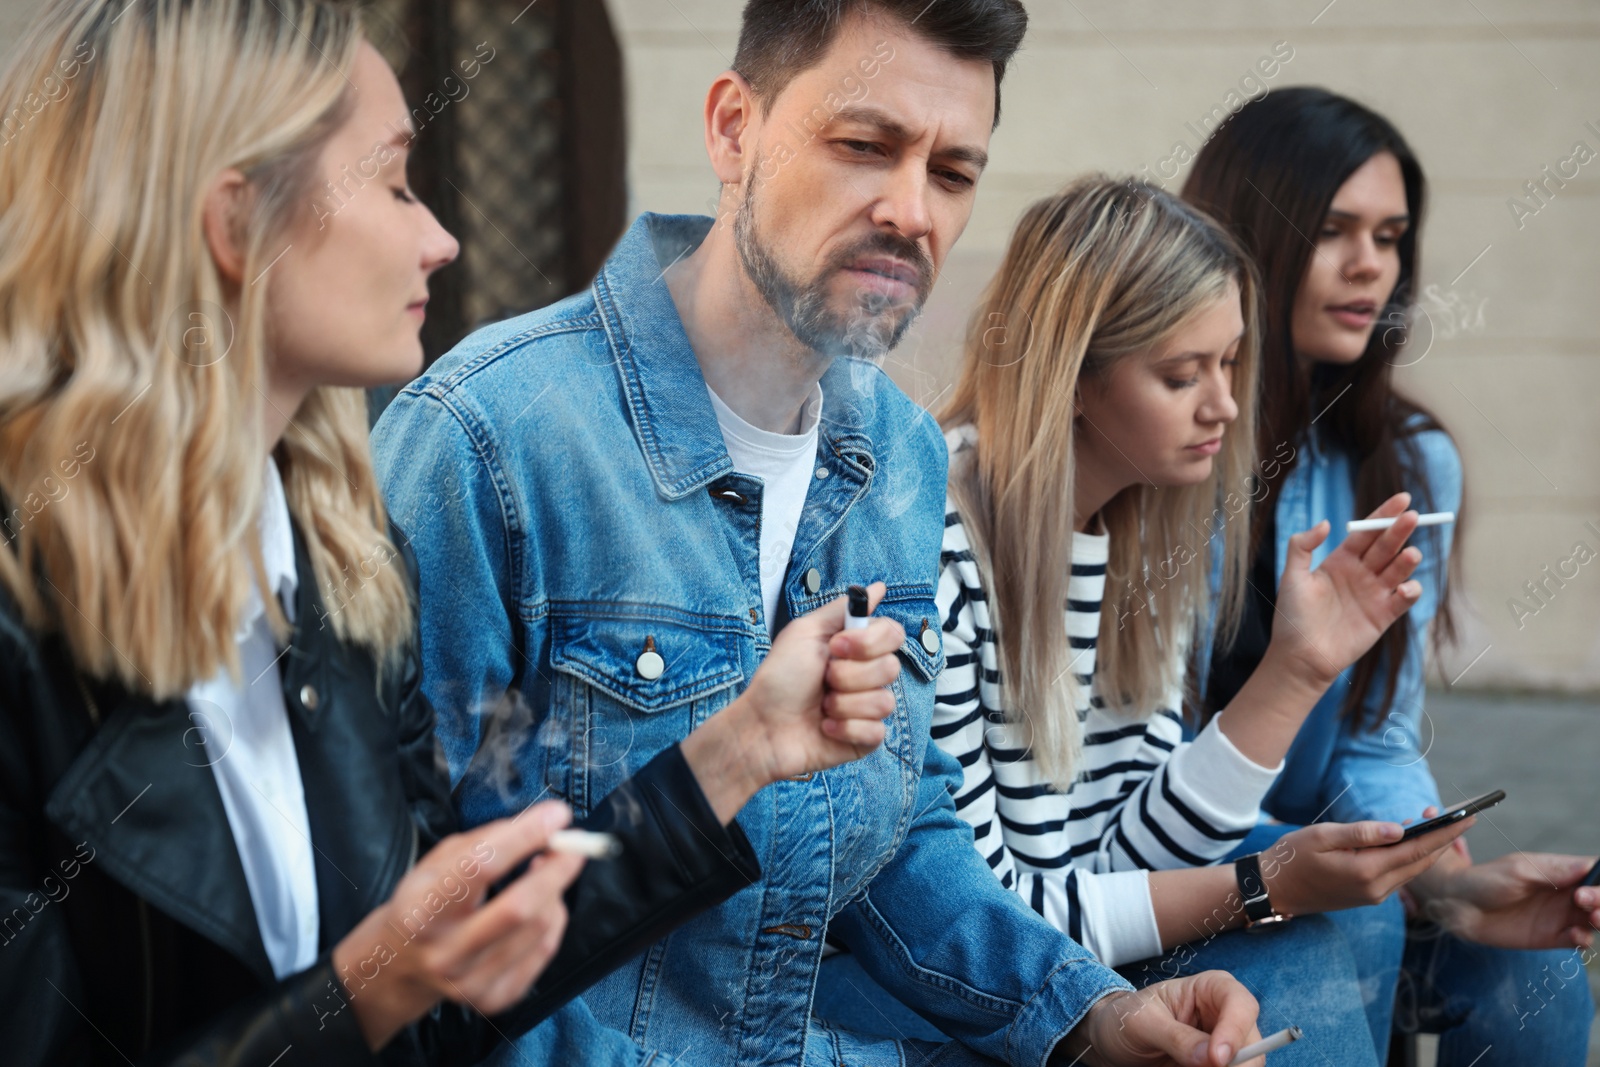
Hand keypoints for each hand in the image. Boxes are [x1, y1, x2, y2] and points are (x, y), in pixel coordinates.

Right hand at [333, 802, 585, 1049]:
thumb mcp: (436, 862)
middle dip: (557, 869)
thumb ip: (486, 840)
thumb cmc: (427, 901)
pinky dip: (553, 918)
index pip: (480, 866)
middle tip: (574, 845)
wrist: (401, 964)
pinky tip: (540, 905)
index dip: (525, 836)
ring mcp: (469, 982)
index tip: (557, 814)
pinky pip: (545, 950)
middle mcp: (444, 952)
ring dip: (554, 891)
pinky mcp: (493, 1000)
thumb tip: (543, 826)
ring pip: (539, 927)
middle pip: (519, 907)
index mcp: (422, 909)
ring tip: (544, 873)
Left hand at [680, 582, 904, 821]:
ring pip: (884, 702)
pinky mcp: (865, 738)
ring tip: (822, 705)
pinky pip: (876, 730)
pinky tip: (825, 727)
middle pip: (891, 668)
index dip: (869, 642)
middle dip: (848, 675)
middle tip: (823, 679)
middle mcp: (866, 676)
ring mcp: (868, 708)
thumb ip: (843, 609)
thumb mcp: (805, 632)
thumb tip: (876, 588)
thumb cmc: (779, 678)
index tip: (837, 647)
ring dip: (843, 703)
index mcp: (856, 648)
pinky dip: (844, 729)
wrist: (762, 725)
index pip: (893, 634)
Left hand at [1054, 972, 1261, 1065]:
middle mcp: (1225, 1018)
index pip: (1240, 1004)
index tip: (1217, 1059)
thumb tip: (1211, 1058)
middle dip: (1233, 1065)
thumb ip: (1176, 1037)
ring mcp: (1224, 1047)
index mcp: (1212, 989)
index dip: (1235, 1031)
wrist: (1111, 1041)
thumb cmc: (1126, 1018)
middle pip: (1252, 1045)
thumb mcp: (1142, 1022)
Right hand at [1262, 817, 1471, 915]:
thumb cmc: (1292, 857)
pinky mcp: (1369, 896)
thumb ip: (1361, 832)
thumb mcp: (1321, 836)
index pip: (1416, 849)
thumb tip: (1399, 828)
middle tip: (1461, 815)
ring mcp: (1374, 895)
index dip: (1444, 832)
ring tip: (1437, 823)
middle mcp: (1377, 888)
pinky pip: (1399, 874)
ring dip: (1427, 848)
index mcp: (1366, 871)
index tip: (1467, 816)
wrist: (1274, 890)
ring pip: (1413, 869)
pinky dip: (1411, 857)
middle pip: (1422, 862)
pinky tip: (1411, 840)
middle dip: (1442, 838)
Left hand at [1269, 492, 1422, 687]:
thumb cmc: (1292, 616)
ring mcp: (1374, 593)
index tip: (1403, 498)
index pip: (1367, 532)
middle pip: (1386, 546)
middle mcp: (1360, 573)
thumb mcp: (1292, 576)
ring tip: (1410, 554)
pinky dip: (1410, 591)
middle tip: (1412, 517)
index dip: (1384, 515)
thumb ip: (1302, 546)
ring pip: (1399, 569)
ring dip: (1408, 560)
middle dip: (1400, 530)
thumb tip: (1328, 522)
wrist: (1300, 656)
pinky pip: (1404, 599)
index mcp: (1340, 560)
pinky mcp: (1383, 616)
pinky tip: (1404, 588)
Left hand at [1414, 850, 1599, 949]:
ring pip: (1594, 920)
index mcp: (1560, 871)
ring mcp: (1560, 916)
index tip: (1589, 888)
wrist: (1458, 906)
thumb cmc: (1485, 880)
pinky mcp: (1551, 937)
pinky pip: (1578, 940)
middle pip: (1599, 897)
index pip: (1594, 872)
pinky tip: (1574, 936)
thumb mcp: (1517, 871)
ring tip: (1591, 918)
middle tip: (1588, 902)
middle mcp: (1565, 894)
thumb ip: (1552, 872)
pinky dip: (1583, 939)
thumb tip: (1586, 866)